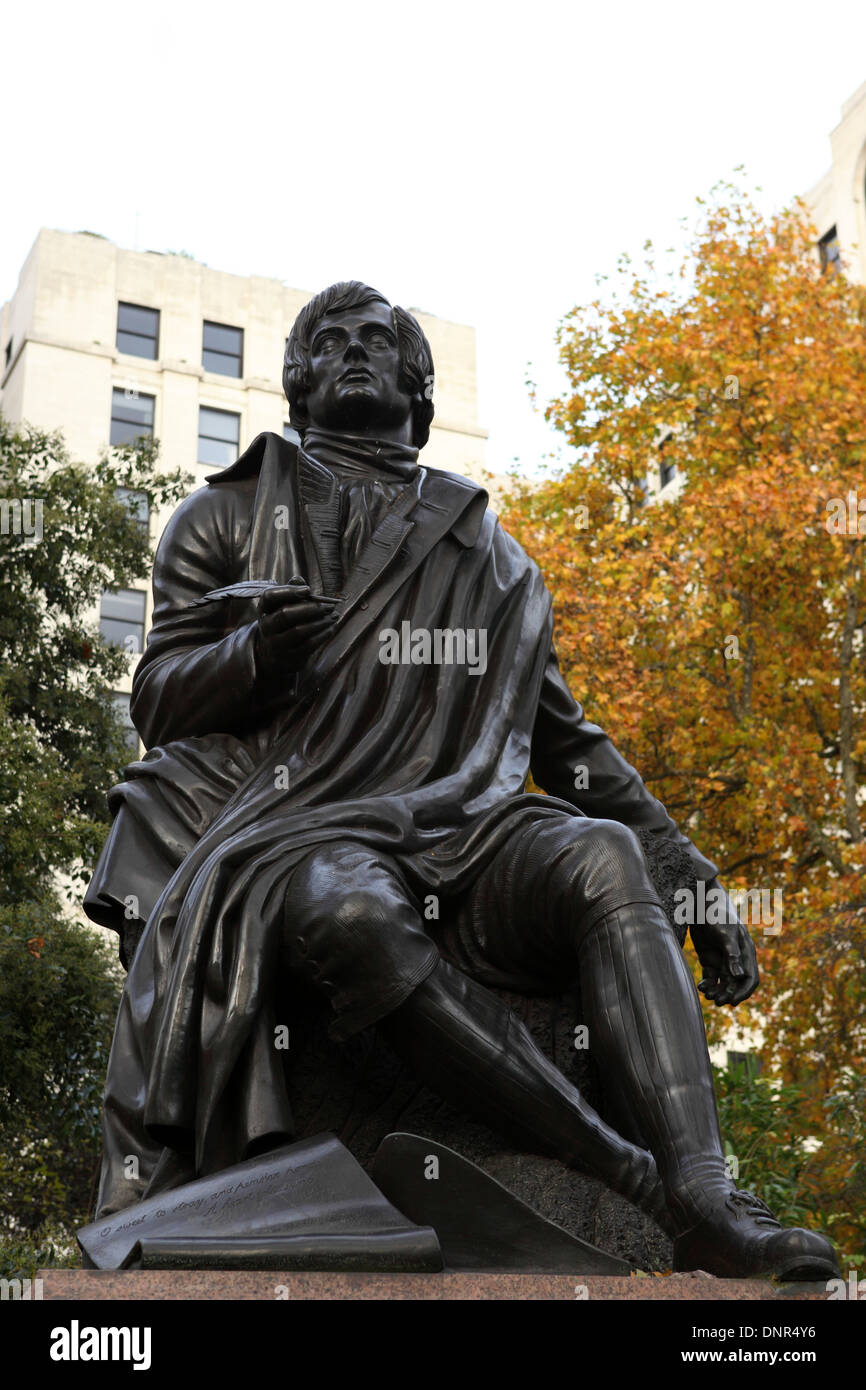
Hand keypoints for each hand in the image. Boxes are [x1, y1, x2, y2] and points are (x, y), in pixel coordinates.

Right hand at [254, 579, 336, 678]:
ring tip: (334, 615)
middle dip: (311, 608)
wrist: (275, 655)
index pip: (269, 596)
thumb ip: (291, 592)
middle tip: (329, 606)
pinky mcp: (289, 657)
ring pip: (299, 630)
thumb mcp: (282, 607)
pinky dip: (323, 634)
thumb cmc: (284, 624)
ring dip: (320, 622)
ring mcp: (276, 644)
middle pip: (286, 614)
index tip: (308, 590)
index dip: (288, 591)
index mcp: (264, 610)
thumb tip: (299, 579)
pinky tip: (331, 627)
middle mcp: (266, 627)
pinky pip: (308, 644)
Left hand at [690, 878, 759, 1006]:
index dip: (743, 992)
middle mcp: (736, 957)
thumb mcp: (725, 934)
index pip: (750, 978)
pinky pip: (710, 976)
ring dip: (717, 991)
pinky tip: (701, 986)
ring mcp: (721, 958)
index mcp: (746, 952)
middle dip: (727, 994)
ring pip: (722, 982)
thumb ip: (732, 954)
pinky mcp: (708, 957)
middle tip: (716, 1001)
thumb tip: (739, 976)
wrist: (699, 901)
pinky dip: (707, 983)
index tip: (733, 1002)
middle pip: (735, 983)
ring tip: (707, 995)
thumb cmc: (716, 913)